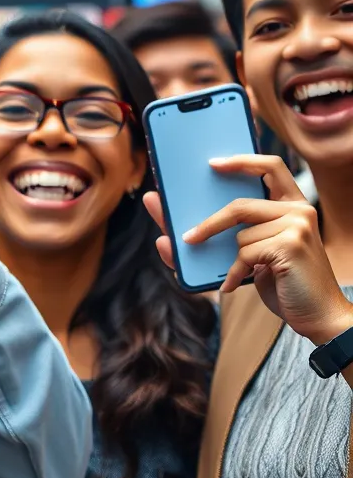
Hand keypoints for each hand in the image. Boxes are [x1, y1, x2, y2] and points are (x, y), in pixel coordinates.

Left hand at [145, 155, 352, 344]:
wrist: (319, 318)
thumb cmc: (282, 282)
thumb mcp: (251, 253)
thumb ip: (217, 233)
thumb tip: (158, 216)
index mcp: (292, 205)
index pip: (270, 166)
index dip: (241, 160)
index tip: (211, 163)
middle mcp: (299, 209)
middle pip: (239, 205)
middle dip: (209, 224)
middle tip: (188, 237)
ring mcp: (298, 225)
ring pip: (240, 234)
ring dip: (234, 260)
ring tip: (240, 274)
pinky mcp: (291, 244)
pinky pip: (244, 253)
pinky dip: (235, 273)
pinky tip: (236, 285)